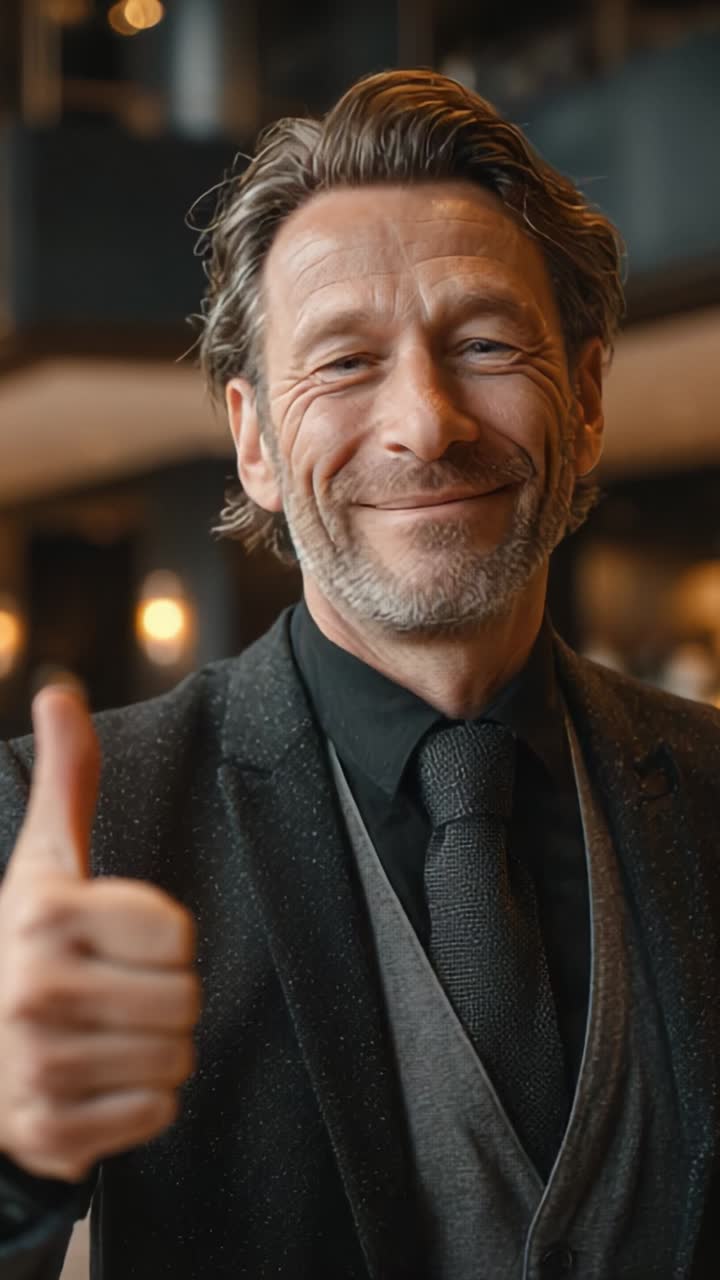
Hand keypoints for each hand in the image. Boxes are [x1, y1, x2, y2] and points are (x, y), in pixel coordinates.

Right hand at [0, 685, 200, 1181]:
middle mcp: (34, 989)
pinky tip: (93, 1080)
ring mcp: (38, 1068)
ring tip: (100, 1034)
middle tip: (111, 993)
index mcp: (43, 915)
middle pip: (186, 998)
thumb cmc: (25, 944)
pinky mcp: (50, 1133)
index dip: (159, 936)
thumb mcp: (44, 861)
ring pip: (177, 1059)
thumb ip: (68, 780)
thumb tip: (60, 690)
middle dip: (163, 997)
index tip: (116, 938)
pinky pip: (157, 1113)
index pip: (177, 931)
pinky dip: (136, 1103)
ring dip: (153, 1050)